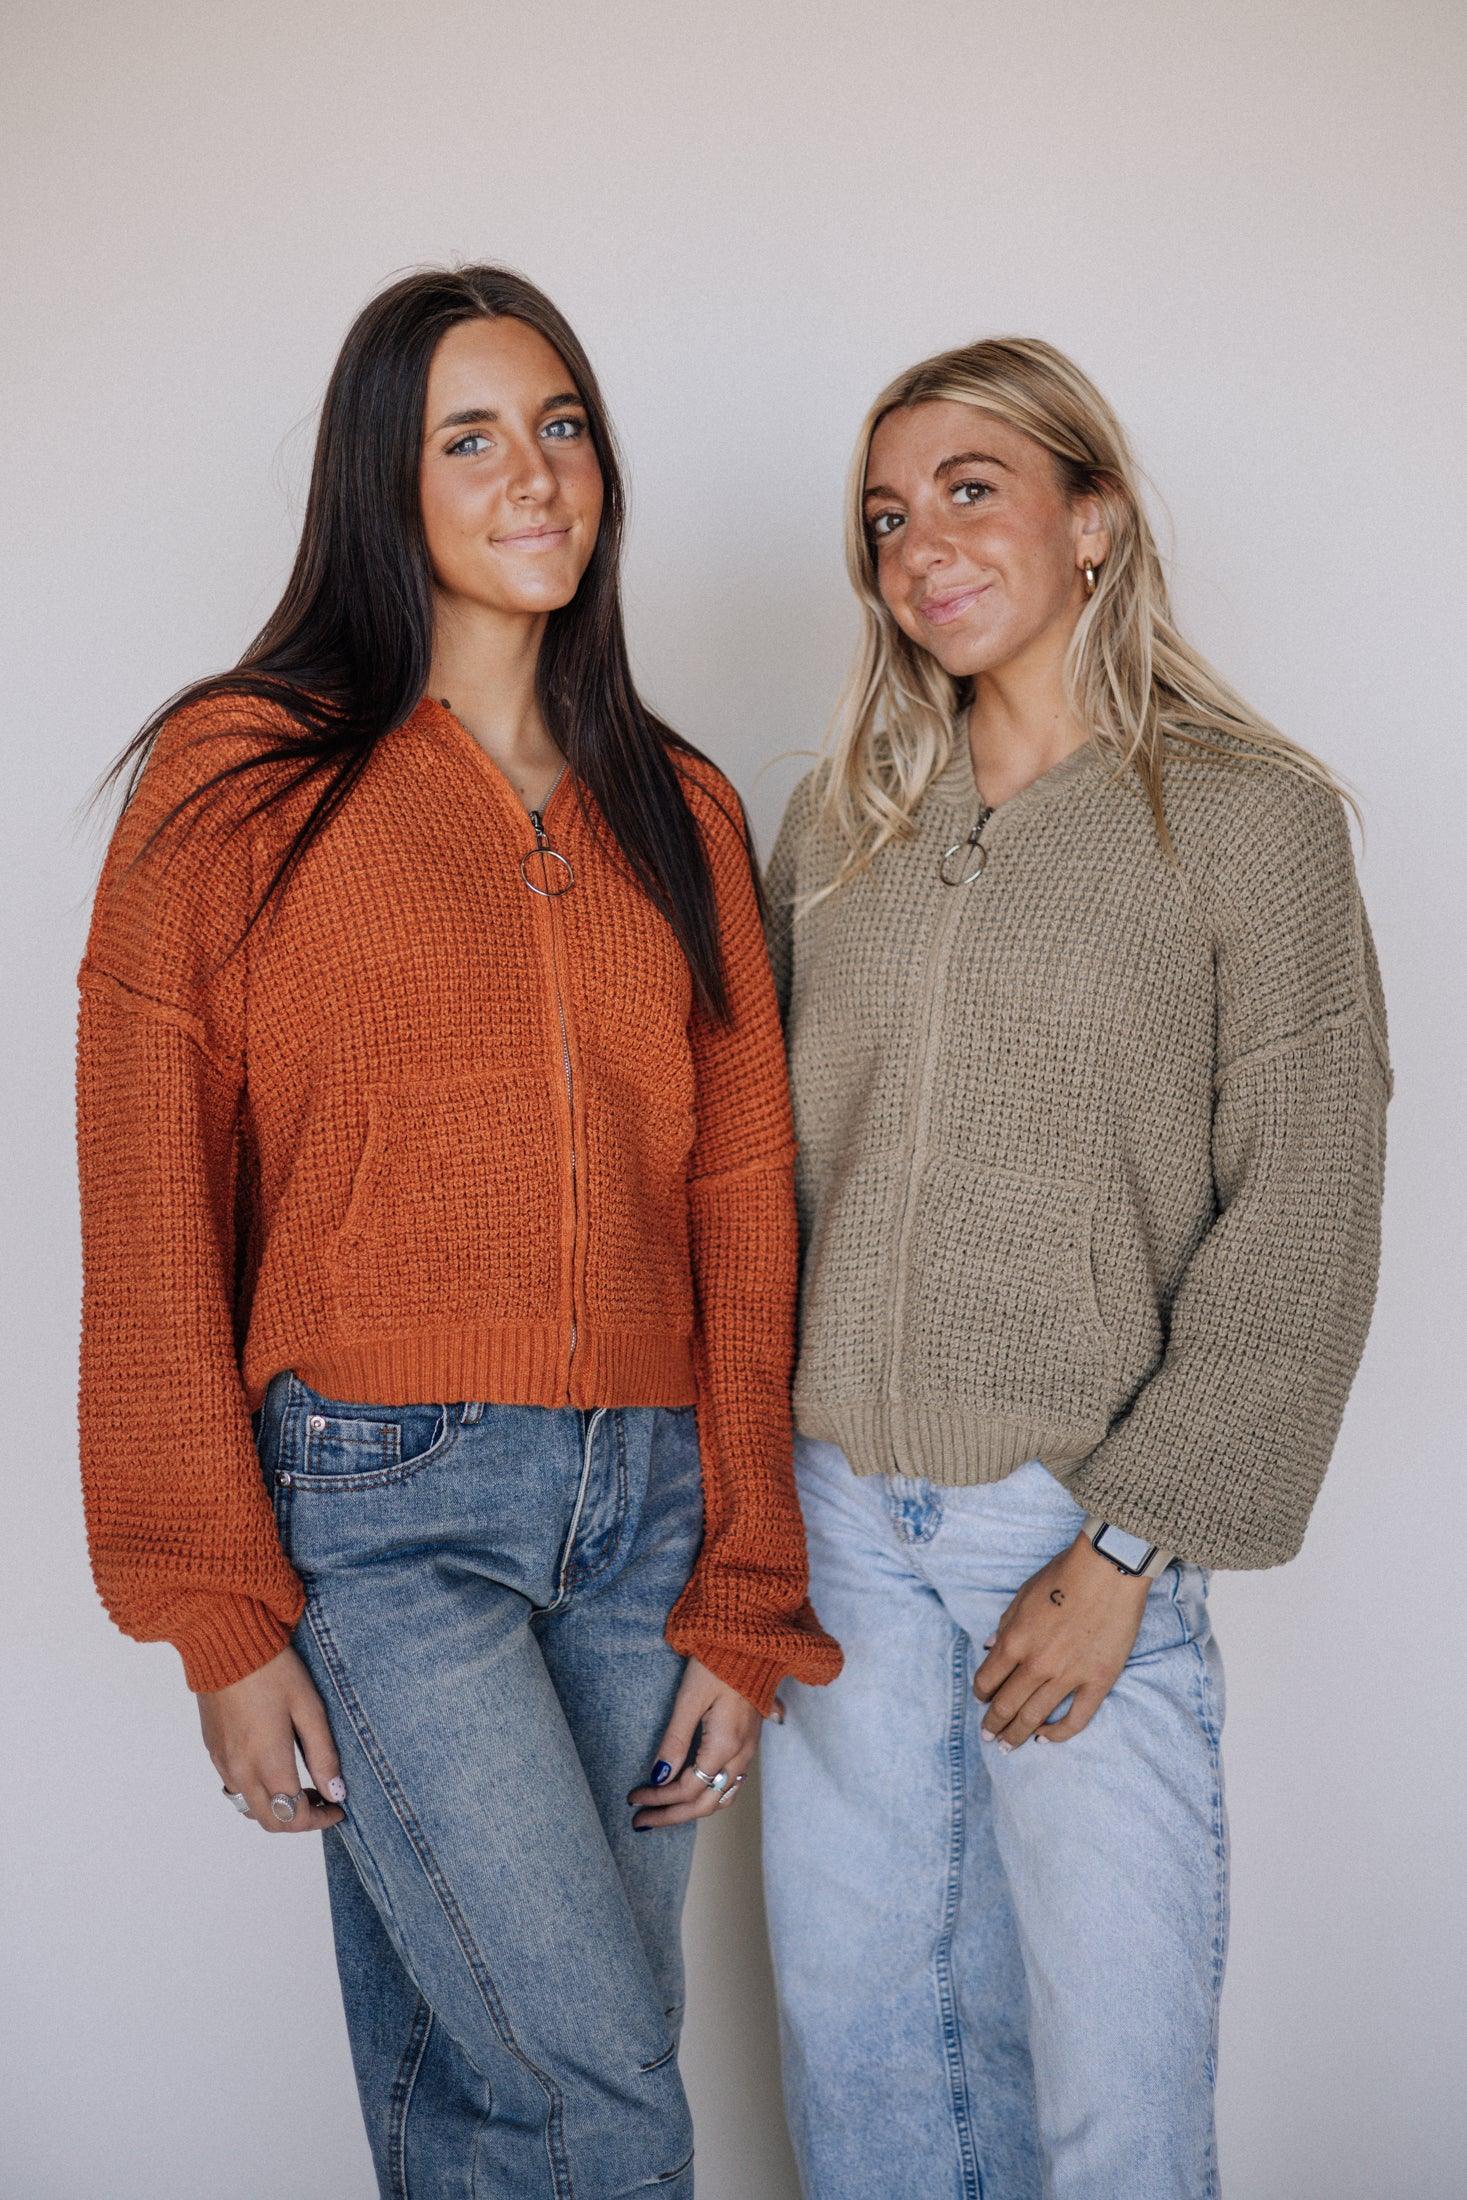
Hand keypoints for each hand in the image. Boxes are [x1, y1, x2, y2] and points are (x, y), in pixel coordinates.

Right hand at [198, 1645, 346, 1832]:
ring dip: (277, 1808)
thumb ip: (323, 1754)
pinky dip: (257, 1792)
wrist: (225, 1642)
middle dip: (300, 1819)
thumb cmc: (272, 1669)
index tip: (339, 1806)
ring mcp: (223, 1762)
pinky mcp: (213, 1749)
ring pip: (250, 1808)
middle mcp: (240, 1771)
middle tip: (323, 1798)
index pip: (294, 1817)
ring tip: (302, 1785)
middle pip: (271, 1821)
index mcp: (267, 1763)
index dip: (320, 1819)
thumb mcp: (309, 1707)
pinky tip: (274, 1767)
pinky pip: (235, 1787)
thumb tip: (336, 1792)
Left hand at [626, 1657, 772, 1828]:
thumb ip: (675, 1740)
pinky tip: (695, 1796)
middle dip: (671, 1815)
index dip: (658, 1798)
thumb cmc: (718, 1662)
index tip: (632, 1797)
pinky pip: (733, 1784)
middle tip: (640, 1820)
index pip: (687, 1789)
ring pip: (723, 1798)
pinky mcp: (751, 1742)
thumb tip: (658, 1776)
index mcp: (725, 1745)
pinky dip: (710, 1798)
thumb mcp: (689, 1698)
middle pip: (706, 1803)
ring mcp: (750, 1750)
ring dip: (691, 1810)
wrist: (752, 1640)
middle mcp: (742, 1754)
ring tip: (663, 1813)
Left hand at [973, 1533, 1150, 1747]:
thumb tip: (990, 1648)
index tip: (981, 1700)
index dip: (981, 1694)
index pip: (986, 1680)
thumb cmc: (1063, 1575)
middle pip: (1006, 1705)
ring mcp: (1068, 1676)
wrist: (1108, 1570)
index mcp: (1014, 1641)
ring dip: (1017, 1735)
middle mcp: (1036, 1664)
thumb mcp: (1022, 1595)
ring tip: (1009, 1746)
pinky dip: (1058, 1734)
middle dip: (993, 1724)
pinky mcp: (1097, 1681)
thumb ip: (1005, 1625)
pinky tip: (1045, 1738)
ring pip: (1034, 1718)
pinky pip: (1075, 1719)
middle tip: (989, 1736)